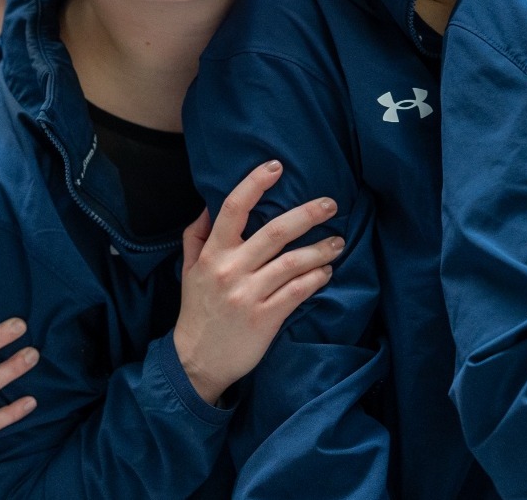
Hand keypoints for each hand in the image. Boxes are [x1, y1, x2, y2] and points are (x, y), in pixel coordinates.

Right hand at [172, 160, 342, 404]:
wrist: (196, 361)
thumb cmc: (197, 311)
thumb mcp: (188, 271)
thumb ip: (196, 236)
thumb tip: (208, 205)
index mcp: (212, 254)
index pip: (233, 209)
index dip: (255, 184)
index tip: (276, 166)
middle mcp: (230, 270)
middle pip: (275, 232)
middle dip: (307, 214)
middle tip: (331, 204)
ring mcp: (249, 294)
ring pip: (292, 262)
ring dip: (320, 249)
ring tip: (339, 242)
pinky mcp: (265, 318)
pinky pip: (297, 291)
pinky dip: (315, 278)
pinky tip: (326, 272)